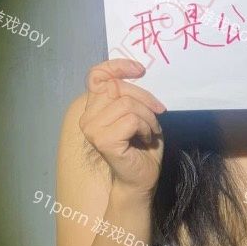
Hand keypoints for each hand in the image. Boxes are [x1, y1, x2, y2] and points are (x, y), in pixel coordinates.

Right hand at [79, 59, 166, 196]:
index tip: (140, 69)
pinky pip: (131, 119)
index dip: (117, 66)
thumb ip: (130, 96)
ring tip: (151, 130)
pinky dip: (146, 127)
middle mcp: (87, 117)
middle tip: (159, 112)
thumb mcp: (138, 114)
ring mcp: (92, 128)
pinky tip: (146, 139)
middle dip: (144, 97)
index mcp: (94, 108)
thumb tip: (139, 72)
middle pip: (116, 87)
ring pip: (127, 104)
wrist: (141, 179)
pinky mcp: (103, 140)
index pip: (97, 75)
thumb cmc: (141, 148)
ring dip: (147, 116)